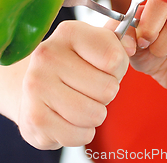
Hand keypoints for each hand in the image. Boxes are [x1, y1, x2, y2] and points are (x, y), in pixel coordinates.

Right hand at [17, 21, 128, 149]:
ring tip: (81, 102)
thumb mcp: (97, 44)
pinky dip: (81, 133)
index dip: (118, 69)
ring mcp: (37, 85)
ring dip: (95, 114)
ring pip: (94, 114)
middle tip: (91, 88)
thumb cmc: (73, 63)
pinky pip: (78, 135)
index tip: (105, 68)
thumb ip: (120, 41)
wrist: (35, 85)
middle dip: (107, 94)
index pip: (114, 59)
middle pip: (107, 89)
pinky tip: (69, 118)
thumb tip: (131, 44)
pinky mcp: (34, 117)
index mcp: (69, 32)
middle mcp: (48, 54)